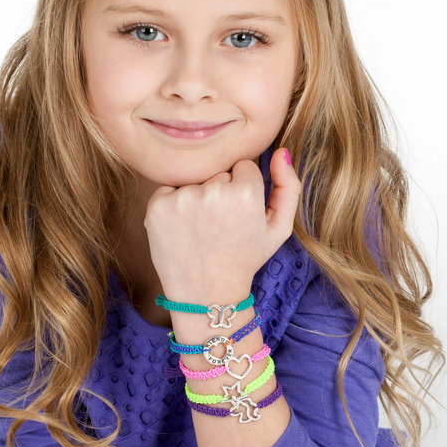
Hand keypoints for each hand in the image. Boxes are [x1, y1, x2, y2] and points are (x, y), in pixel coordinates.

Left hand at [144, 148, 300, 301]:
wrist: (207, 294)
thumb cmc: (244, 259)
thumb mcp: (278, 229)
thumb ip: (288, 187)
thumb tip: (280, 152)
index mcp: (245, 193)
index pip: (244, 166)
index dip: (243, 190)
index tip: (239, 214)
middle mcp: (213, 191)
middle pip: (218, 173)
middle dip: (220, 193)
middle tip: (220, 226)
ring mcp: (182, 198)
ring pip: (194, 180)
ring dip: (197, 198)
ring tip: (202, 229)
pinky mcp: (157, 207)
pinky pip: (168, 189)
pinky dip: (174, 204)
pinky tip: (183, 229)